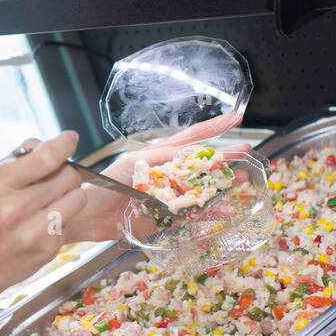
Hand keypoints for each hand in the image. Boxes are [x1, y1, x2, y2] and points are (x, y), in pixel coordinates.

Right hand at [0, 131, 87, 312]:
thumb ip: (19, 160)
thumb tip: (53, 144)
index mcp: (0, 184)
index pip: (46, 156)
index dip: (64, 144)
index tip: (70, 140)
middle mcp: (17, 207)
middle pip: (69, 175)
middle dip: (65, 173)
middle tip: (53, 180)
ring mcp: (34, 231)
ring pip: (78, 197)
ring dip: (70, 195)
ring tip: (52, 201)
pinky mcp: (48, 249)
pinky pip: (71, 221)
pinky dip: (62, 219)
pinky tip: (42, 223)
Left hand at [61, 112, 252, 242]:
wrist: (88, 212)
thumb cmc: (107, 183)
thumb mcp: (136, 163)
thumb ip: (165, 159)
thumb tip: (193, 154)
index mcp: (159, 156)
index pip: (191, 137)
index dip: (213, 128)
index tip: (236, 118)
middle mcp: (167, 174)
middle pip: (202, 164)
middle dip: (224, 157)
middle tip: (247, 152)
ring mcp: (168, 195)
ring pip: (202, 188)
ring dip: (222, 184)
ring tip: (243, 179)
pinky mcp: (166, 217)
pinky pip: (193, 215)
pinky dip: (211, 213)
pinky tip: (228, 210)